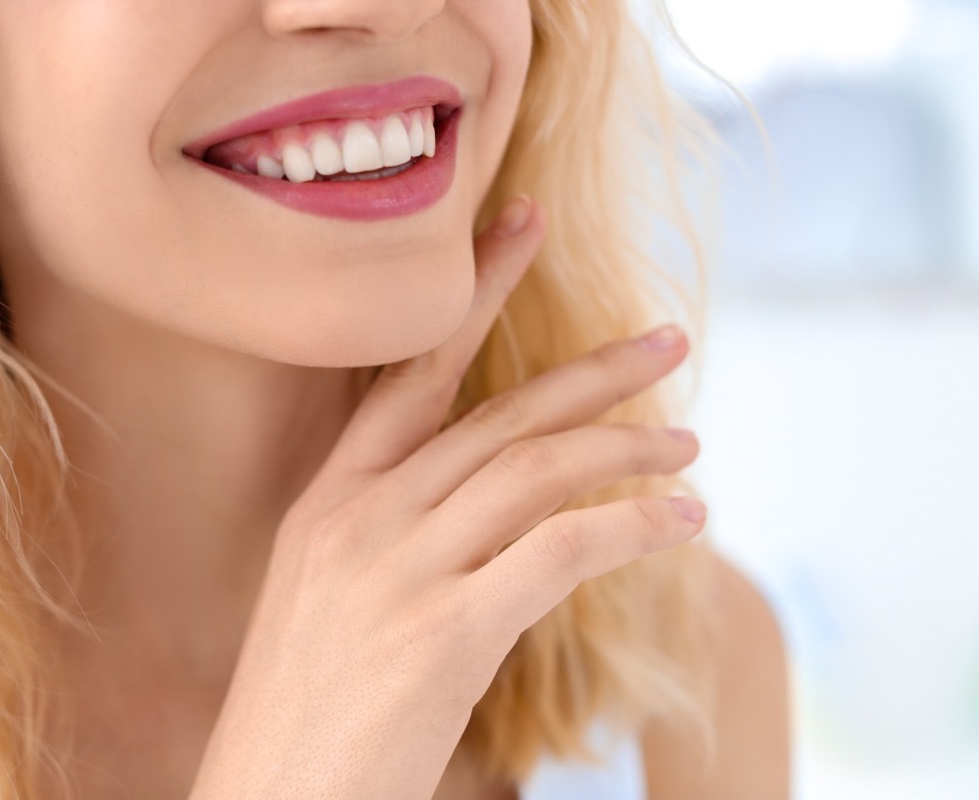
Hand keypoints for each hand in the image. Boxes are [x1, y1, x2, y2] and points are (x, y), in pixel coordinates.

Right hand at [189, 195, 703, 799]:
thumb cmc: (304, 714)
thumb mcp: (328, 602)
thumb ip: (399, 540)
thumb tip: (494, 515)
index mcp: (325, 505)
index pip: (408, 375)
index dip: (472, 297)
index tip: (523, 228)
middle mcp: (359, 520)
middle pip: (493, 414)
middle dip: (589, 370)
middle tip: (665, 333)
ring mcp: (397, 572)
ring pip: (534, 470)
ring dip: (625, 446)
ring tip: (688, 440)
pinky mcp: (442, 633)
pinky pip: (559, 550)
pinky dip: (630, 525)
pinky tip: (680, 520)